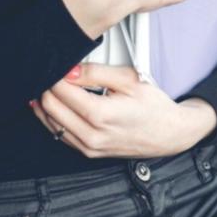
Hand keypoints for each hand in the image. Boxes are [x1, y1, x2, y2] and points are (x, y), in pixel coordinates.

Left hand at [30, 64, 216, 158]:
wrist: (169, 133)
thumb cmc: (153, 107)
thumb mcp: (129, 80)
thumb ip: (96, 72)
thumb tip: (70, 70)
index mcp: (100, 115)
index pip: (61, 91)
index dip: (55, 73)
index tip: (59, 63)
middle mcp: (91, 135)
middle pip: (50, 107)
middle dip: (47, 87)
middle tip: (54, 73)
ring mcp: (89, 147)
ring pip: (50, 123)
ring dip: (47, 103)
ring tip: (53, 86)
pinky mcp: (88, 152)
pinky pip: (59, 135)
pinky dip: (54, 118)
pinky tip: (57, 105)